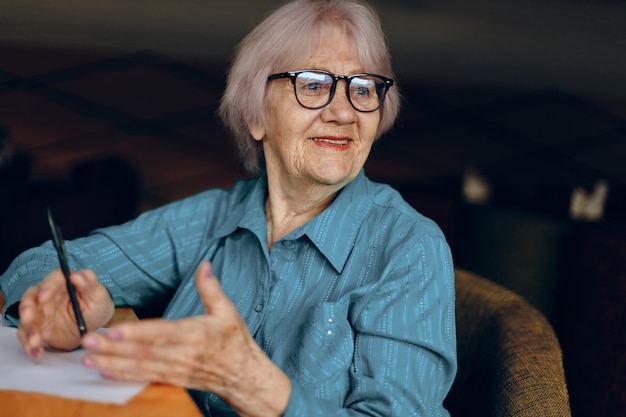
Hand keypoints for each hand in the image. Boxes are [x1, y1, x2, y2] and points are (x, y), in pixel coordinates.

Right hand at [17, 269, 114, 356]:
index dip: (46, 287)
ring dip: (28, 330)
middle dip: (27, 307)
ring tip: (35, 341)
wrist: (93, 325)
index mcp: (62, 282)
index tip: (44, 296)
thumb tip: (77, 275)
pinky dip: (30, 345)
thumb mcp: (97, 294)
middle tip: (27, 317)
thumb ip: (89, 283)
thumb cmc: (96, 304)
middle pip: (31, 297)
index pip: (52, 280)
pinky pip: (28, 336)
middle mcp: (46, 295)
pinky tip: (36, 353)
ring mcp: (40, 312)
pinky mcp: (38, 329)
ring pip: (27, 318)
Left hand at [81, 262, 290, 416]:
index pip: (161, 333)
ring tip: (88, 358)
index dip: (136, 332)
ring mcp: (175, 369)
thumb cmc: (235, 342)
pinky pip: (144, 378)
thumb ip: (211, 288)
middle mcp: (182, 354)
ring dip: (111, 362)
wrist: (243, 376)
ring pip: (139, 366)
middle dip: (112, 347)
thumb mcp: (227, 311)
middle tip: (87, 341)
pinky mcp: (172, 379)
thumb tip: (205, 265)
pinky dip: (123, 376)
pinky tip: (105, 371)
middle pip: (142, 351)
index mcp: (195, 334)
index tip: (113, 329)